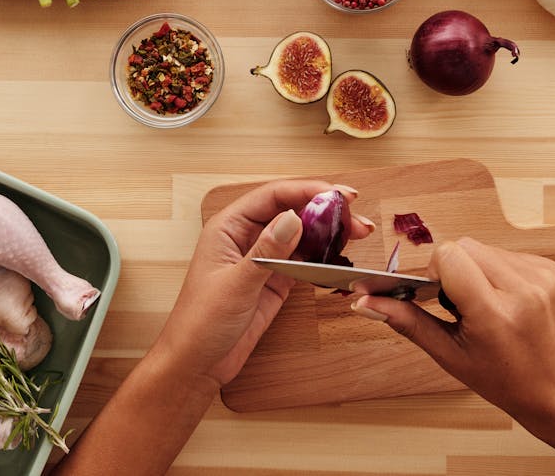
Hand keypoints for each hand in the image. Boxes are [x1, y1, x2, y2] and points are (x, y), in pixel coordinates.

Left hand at [152, 179, 373, 389]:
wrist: (197, 364)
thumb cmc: (200, 323)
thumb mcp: (235, 285)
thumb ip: (266, 251)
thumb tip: (294, 218)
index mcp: (228, 227)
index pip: (273, 196)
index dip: (308, 190)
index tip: (338, 194)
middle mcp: (246, 237)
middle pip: (291, 211)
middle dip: (325, 210)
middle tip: (357, 217)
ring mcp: (262, 258)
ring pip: (300, 234)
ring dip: (328, 232)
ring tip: (358, 233)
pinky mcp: (274, 280)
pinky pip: (302, 259)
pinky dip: (322, 256)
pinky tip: (340, 255)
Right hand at [352, 240, 554, 475]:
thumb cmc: (505, 380)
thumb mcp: (450, 356)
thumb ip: (406, 321)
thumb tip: (363, 302)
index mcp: (494, 314)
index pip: (450, 255)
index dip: (438, 273)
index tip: (444, 298)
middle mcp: (523, 290)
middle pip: (466, 246)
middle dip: (457, 270)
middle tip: (465, 306)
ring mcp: (545, 278)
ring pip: (488, 248)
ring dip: (479, 270)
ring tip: (490, 306)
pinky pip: (512, 254)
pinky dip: (502, 272)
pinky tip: (509, 302)